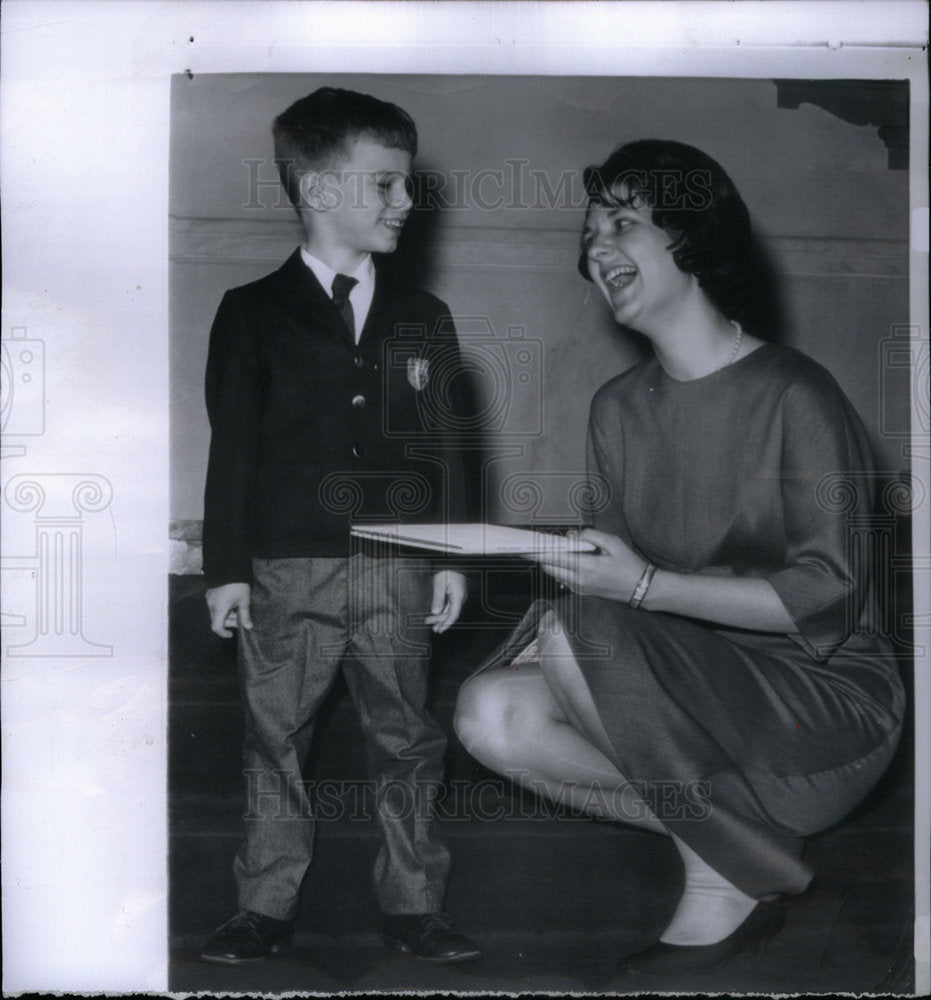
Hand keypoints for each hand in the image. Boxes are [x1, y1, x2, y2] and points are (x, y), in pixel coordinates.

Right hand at [206, 582, 252, 637]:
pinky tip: (233, 604)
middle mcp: (211, 605)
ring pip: (217, 613)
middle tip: (241, 620)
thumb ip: (245, 616)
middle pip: (217, 620)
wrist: (230, 567)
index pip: (216, 627)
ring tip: (239, 611)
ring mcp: (210, 598)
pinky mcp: (210, 593)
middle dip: (229, 622)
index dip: (223, 633)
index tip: (231, 634)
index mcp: (219, 609)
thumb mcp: (244, 601)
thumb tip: (248, 627)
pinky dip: (223, 608)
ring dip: (227, 615)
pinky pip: (215, 605)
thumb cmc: (239, 585)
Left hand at [425, 570, 467, 632]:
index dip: (446, 624)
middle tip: (432, 628)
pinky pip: (450, 605)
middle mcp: (460, 597)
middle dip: (441, 621)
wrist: (452, 560)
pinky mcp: (456, 592)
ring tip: (432, 622)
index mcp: (458, 596)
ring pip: (450, 610)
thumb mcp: (439, 584)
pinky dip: (443, 610)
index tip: (440, 630)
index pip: (453, 615)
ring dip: (441, 616)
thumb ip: (438, 599)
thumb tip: (435, 612)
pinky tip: (437, 613)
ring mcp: (459, 595)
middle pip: (451, 613)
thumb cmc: (446, 570)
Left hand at [530, 528, 646, 602]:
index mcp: (586, 566)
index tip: (524, 545)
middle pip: (548, 566)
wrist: (641, 588)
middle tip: (532, 543)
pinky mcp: (582, 592)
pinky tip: (562, 559)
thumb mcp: (614, 543)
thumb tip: (570, 535)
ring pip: (554, 573)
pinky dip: (558, 568)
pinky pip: (562, 579)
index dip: (536, 551)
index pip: (553, 558)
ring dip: (549, 561)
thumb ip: (590, 536)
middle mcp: (579, 580)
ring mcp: (579, 588)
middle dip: (539, 555)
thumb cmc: (629, 564)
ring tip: (546, 548)